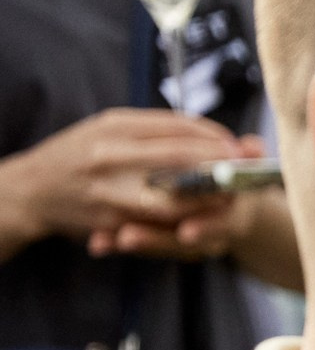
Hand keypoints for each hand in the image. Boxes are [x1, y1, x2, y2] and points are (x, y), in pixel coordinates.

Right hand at [0, 109, 250, 260]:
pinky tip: (206, 219)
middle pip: (182, 157)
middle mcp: (112, 154)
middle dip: (222, 164)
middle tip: (247, 169)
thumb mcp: (108, 128)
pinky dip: (187, 220)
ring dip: (211, 198)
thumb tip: (207, 134)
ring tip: (234, 196)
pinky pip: (159, 222)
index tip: (238, 144)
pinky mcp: (112, 220)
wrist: (31, 190)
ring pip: (175, 196)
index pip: (178, 126)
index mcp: (115, 126)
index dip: (215, 136)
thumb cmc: (76, 154)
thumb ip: (154, 129)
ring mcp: (112, 189)